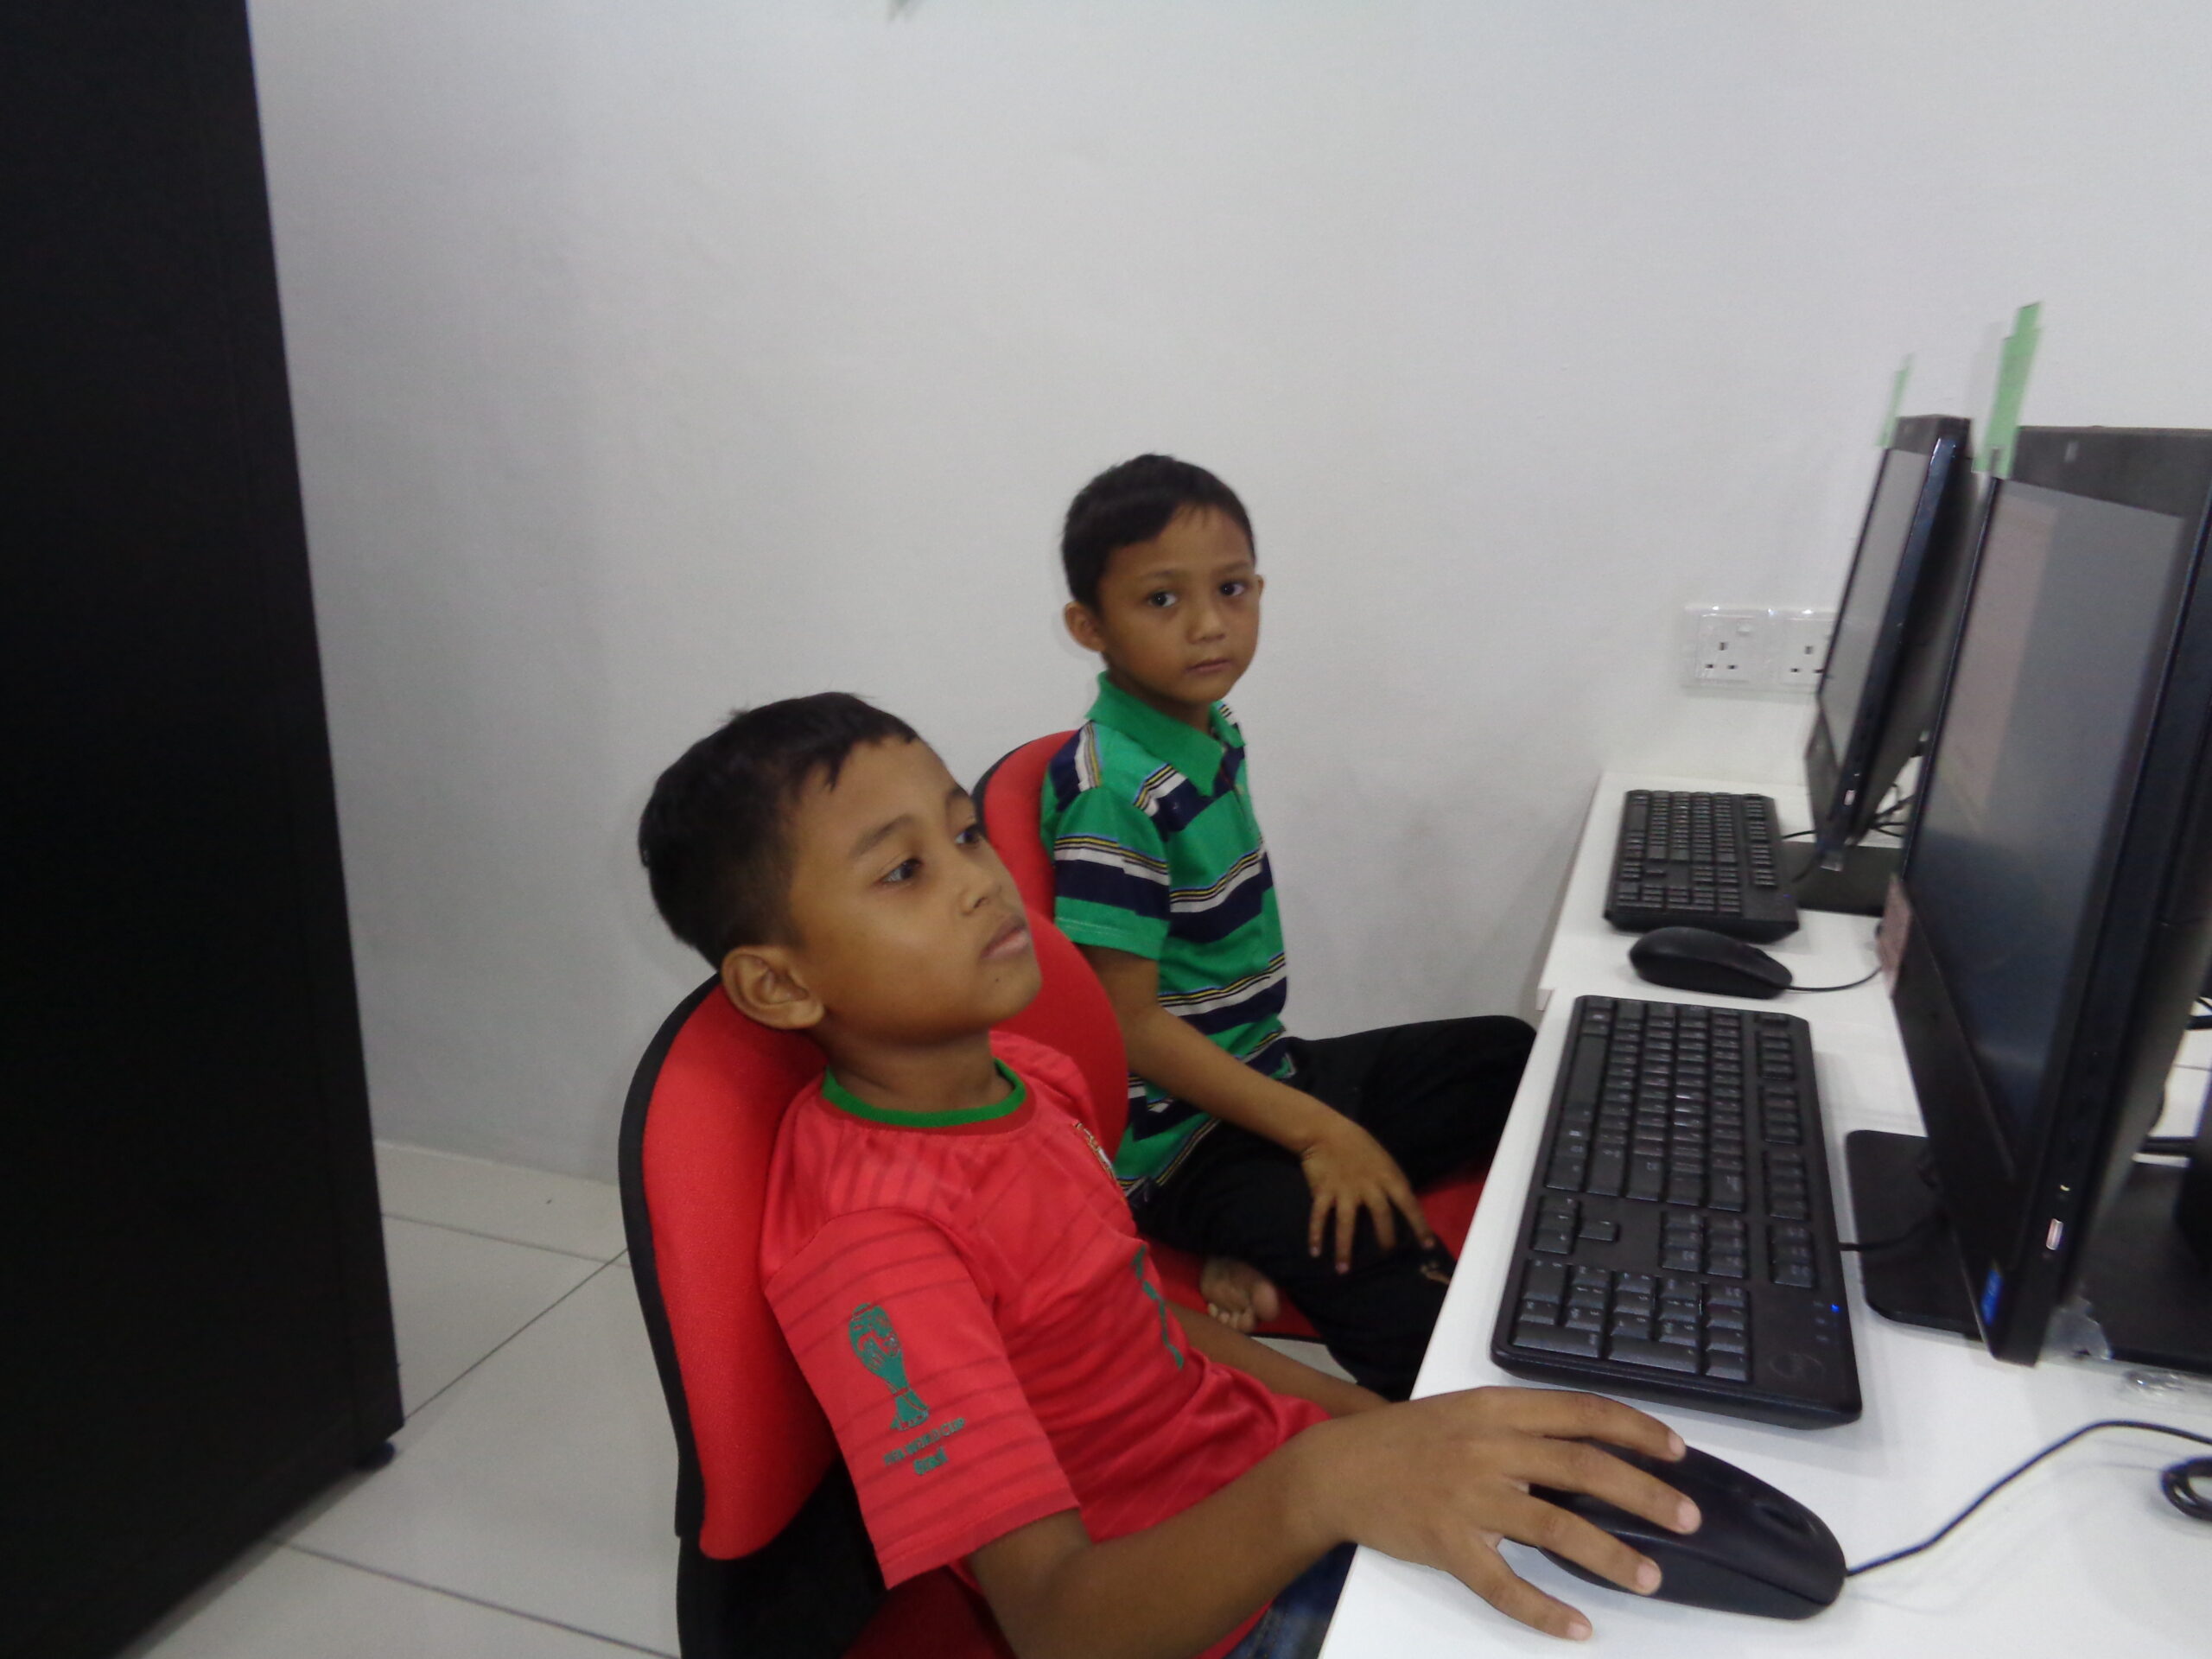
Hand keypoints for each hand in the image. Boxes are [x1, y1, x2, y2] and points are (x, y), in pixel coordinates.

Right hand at [1296, 1112, 1433, 1272]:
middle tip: (1387, 1255)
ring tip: (1344, 1271)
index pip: (1409, 1204)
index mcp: (1388, 1177)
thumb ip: (1392, 1184)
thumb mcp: (1384, 1161)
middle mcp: (1368, 1186)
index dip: (1420, 1225)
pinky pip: (1319, 1216)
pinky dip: (1315, 1234)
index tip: (1427, 1246)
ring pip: (1347, 1223)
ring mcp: (1344, 1190)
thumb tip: (1403, 1208)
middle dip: (1386, 1239)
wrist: (1326, 1131)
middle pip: (1381, 1216)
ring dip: (1345, 1249)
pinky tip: (1315, 1252)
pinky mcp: (1323, 1191)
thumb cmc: (1359, 1146)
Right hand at [1307, 1387, 1698, 1640]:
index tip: (1677, 1450)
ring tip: (1650, 1578)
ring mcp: (1468, 1499)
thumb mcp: (1466, 1412)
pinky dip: (1543, 1610)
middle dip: (1645, 1493)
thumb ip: (1521, 1426)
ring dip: (1610, 1555)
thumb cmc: (1407, 1439)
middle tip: (1688, 1519)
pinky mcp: (1449, 1545)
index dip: (1635, 1429)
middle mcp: (1488, 1448)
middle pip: (1582, 1467)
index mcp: (1496, 1408)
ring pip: (1554, 1528)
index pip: (1581, 1411)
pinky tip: (1576, 1627)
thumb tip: (1593, 1449)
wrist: (1337, 1469)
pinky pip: (1503, 1584)